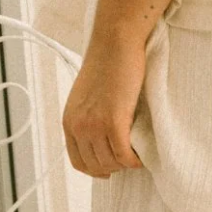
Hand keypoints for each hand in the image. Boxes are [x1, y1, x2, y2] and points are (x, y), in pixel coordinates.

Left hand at [62, 34, 146, 177]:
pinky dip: (134, 160)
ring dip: (125, 163)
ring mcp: (94, 124)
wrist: (115, 42)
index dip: (97, 169)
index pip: (78, 161)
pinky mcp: (114, 120)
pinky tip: (142, 155)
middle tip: (130, 158)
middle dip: (114, 166)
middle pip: (95, 165)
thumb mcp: (88, 95)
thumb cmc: (107, 62)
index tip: (112, 167)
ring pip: (110, 162)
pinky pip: (124, 154)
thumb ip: (89, 116)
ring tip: (138, 154)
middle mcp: (78, 126)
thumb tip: (104, 134)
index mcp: (69, 121)